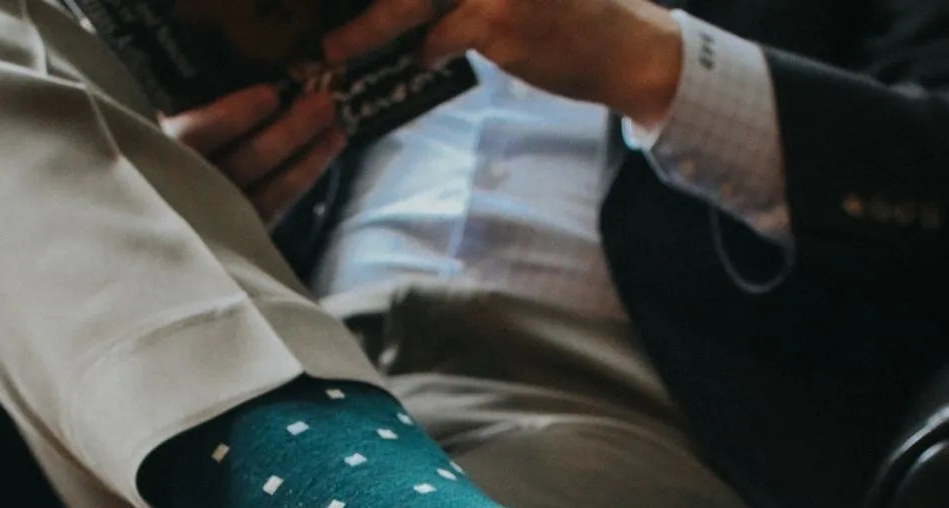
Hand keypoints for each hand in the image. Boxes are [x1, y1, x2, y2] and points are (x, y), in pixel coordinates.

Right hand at [161, 84, 346, 224]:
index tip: (269, 95)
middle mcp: (186, 185)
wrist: (178, 189)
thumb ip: (205, 101)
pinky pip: (277, 205)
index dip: (232, 117)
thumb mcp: (183, 111)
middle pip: (241, 165)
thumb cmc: (184, 136)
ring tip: (335, 125)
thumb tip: (261, 77)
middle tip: (322, 103)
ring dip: (306, 155)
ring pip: (265, 191)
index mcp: (164, 144)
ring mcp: (214, 215)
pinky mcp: (238, 231)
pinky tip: (327, 149)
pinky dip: (305, 174)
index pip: (197, 134)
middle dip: (287, 133)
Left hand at [324, 0, 681, 128]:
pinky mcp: (502, 19)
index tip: (337, 9)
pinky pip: (440, 35)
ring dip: (368, 28)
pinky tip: (420, 60)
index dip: (380, 2)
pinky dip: (422, 51)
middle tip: (325, 36)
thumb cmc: (563, 16)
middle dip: (365, 10)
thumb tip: (406, 15)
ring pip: (411, 0)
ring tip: (336, 50)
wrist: (623, 46)